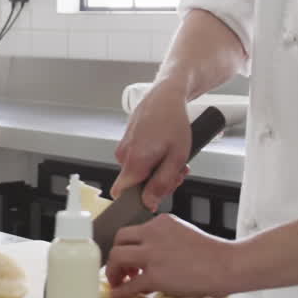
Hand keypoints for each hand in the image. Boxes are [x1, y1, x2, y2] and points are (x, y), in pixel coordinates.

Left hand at [105, 215, 235, 297]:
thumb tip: (148, 262)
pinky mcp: (156, 275)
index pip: (133, 230)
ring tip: (119, 281)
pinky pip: (130, 284)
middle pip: (119, 239)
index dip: (127, 246)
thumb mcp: (182, 236)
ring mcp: (153, 253)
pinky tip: (118, 295)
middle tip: (120, 270)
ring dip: (113, 270)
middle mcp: (153, 233)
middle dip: (114, 255)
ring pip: (117, 256)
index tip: (128, 258)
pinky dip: (120, 290)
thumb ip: (163, 242)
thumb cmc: (213, 254)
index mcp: (161, 222)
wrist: (228, 265)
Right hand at [112, 82, 191, 207]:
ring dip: (156, 170)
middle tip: (177, 171)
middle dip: (157, 182)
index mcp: (134, 162)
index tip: (155, 195)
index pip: (120, 194)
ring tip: (173, 155)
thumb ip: (162, 183)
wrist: (166, 95)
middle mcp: (123, 155)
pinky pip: (137, 159)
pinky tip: (164, 148)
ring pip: (138, 172)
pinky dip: (151, 159)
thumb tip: (148, 202)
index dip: (138, 201)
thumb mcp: (177, 157)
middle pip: (135, 184)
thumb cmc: (173, 121)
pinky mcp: (127, 140)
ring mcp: (123, 147)